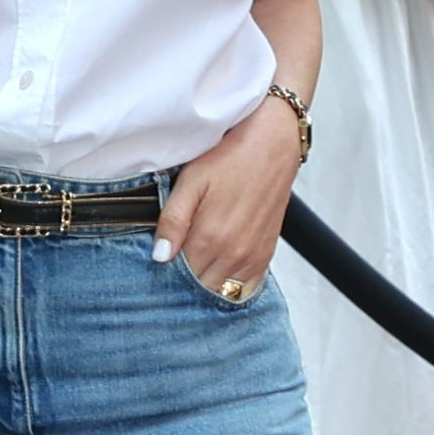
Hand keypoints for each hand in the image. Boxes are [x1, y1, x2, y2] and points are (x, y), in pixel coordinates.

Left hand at [156, 89, 303, 295]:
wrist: (273, 145)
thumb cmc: (230, 157)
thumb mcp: (191, 182)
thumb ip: (173, 221)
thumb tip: (159, 256)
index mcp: (210, 238)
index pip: (179, 275)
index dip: (166, 269)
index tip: (161, 259)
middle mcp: (234, 254)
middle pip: (199, 286)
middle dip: (185, 278)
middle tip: (178, 256)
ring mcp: (252, 257)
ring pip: (221, 289)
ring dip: (206, 281)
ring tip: (197, 257)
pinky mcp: (266, 255)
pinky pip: (244, 285)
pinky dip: (228, 281)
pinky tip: (218, 263)